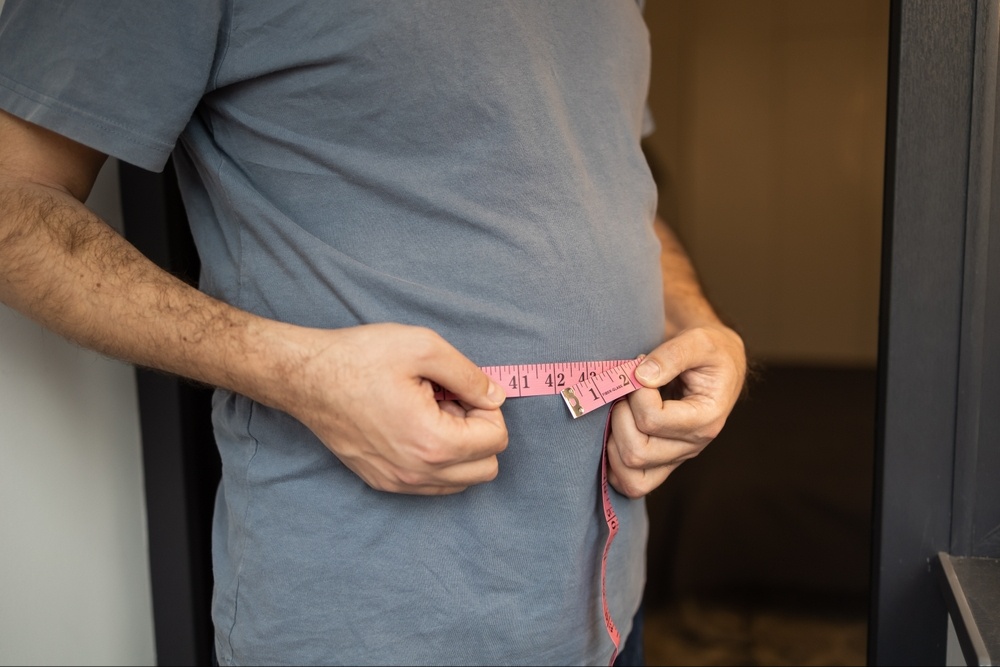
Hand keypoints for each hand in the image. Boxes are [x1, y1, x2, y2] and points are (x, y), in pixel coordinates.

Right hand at [279, 323, 508, 494]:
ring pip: (461, 481)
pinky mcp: (382, 482)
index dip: (487, 407)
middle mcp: (417, 473)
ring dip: (459, 448)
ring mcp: (398, 482)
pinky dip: (436, 458)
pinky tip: (413, 426)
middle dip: (478, 432)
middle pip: (486, 468)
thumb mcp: (424, 347)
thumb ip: (470, 375)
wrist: (306, 378)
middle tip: (449, 401)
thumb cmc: (360, 358)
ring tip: (430, 412)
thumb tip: (496, 396)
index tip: (459, 388)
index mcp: (432, 442)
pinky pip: (432, 484)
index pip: (497, 439)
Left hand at [606, 325, 745, 497]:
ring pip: (630, 474)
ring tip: (620, 412)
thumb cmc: (710, 352)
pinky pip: (630, 483)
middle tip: (625, 392)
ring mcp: (675, 457)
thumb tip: (640, 376)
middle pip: (637, 452)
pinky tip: (613, 433)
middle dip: (619, 418)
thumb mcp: (700, 341)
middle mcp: (691, 446)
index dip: (636, 393)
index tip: (640, 371)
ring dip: (613, 441)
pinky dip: (613, 464)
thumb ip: (672, 355)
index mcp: (705, 419)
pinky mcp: (661, 461)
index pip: (653, 420)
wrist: (718, 365)